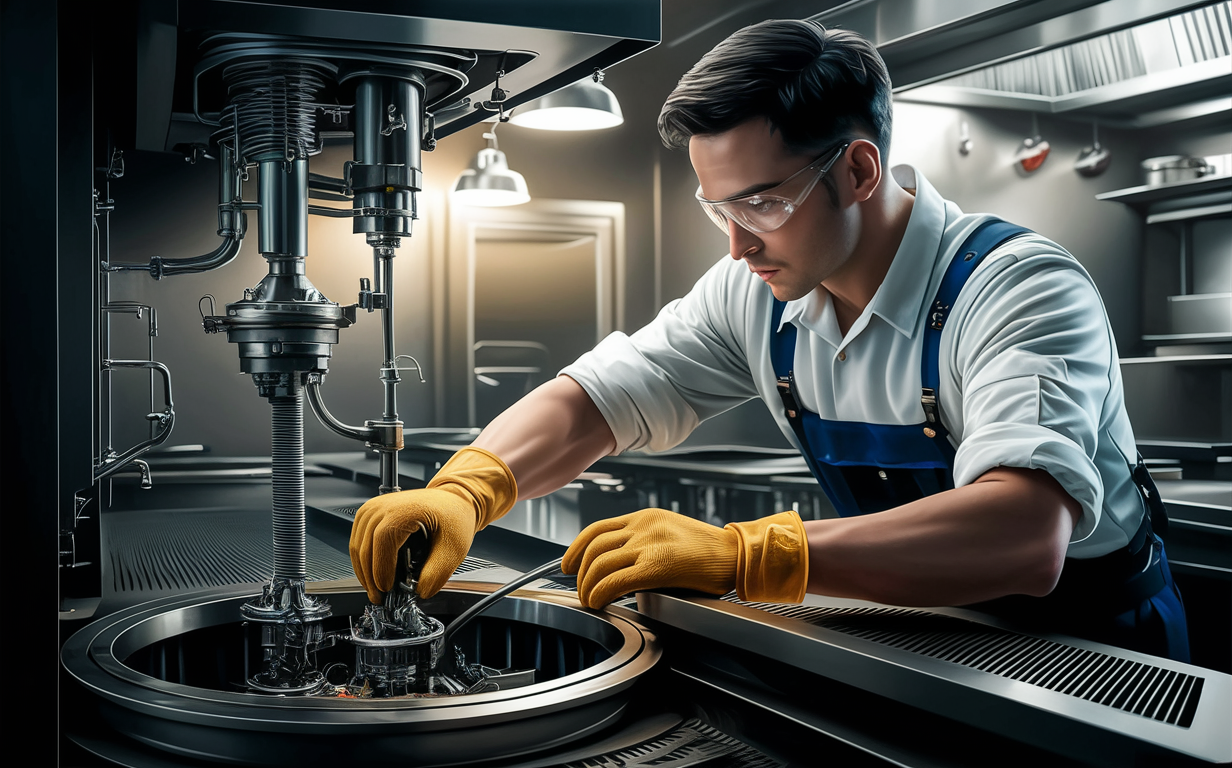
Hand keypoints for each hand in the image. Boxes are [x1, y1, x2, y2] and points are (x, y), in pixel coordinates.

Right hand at [349, 447, 516, 602]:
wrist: (450, 500)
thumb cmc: (452, 517)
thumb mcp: (454, 548)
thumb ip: (437, 572)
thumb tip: (420, 592)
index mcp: (405, 509)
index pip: (383, 541)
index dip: (381, 568)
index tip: (386, 588)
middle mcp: (384, 505)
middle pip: (365, 546)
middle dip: (370, 578)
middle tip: (380, 598)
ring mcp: (373, 508)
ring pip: (356, 546)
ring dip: (363, 572)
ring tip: (375, 590)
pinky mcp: (369, 514)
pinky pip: (357, 541)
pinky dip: (362, 561)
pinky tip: (371, 575)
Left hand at [561, 508, 809, 608]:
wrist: (736, 555)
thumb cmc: (708, 551)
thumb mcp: (669, 532)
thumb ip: (643, 539)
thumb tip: (615, 561)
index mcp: (645, 517)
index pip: (597, 529)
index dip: (575, 548)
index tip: (568, 564)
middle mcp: (644, 526)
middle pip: (594, 548)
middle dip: (579, 573)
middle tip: (580, 591)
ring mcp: (650, 544)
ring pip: (600, 564)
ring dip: (587, 586)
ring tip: (590, 600)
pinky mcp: (657, 565)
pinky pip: (615, 580)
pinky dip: (600, 593)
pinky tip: (600, 602)